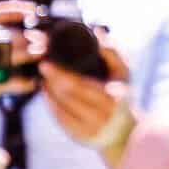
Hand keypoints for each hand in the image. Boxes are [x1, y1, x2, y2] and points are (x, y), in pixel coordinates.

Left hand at [0, 0, 134, 154]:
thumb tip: (96, 31)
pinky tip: (47, 93)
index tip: (46, 62)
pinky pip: (59, 119)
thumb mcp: (124, 72)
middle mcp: (101, 116)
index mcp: (112, 98)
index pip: (79, 85)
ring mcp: (89, 129)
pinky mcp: (79, 137)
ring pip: (60, 107)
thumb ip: (112, 50)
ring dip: (48, 92)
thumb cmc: (123, 94)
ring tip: (44, 78)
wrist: (126, 131)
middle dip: (50, 80)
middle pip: (66, 96)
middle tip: (42, 66)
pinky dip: (51, 104)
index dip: (59, 74)